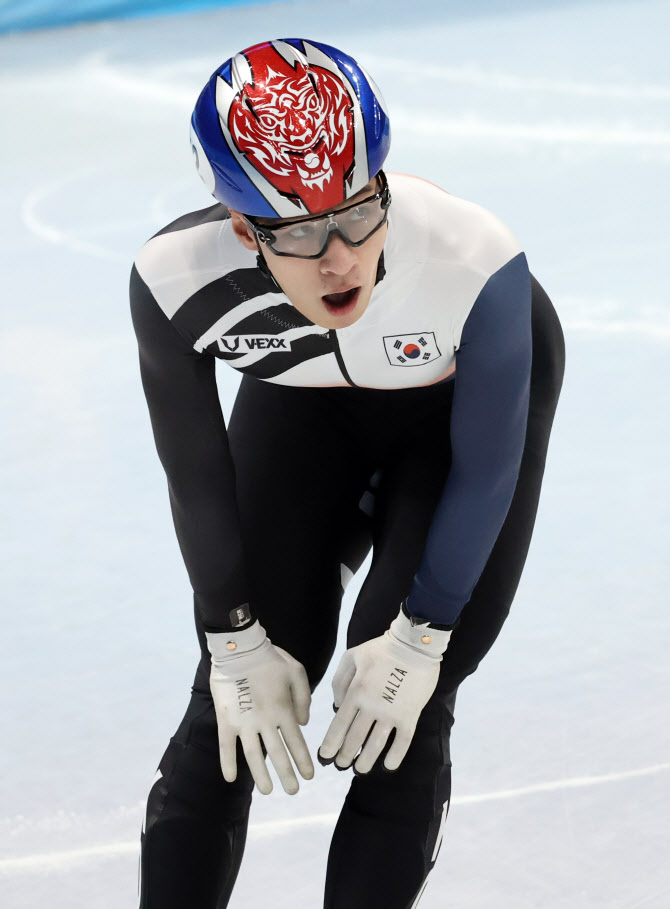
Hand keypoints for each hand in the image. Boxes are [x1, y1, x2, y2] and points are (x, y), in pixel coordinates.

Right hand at [206, 622, 313, 794]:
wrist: (239, 648)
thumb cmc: (270, 657)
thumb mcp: (296, 671)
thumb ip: (303, 698)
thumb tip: (303, 723)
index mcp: (284, 710)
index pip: (296, 742)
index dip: (303, 761)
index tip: (309, 777)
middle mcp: (265, 721)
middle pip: (278, 754)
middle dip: (287, 775)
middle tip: (293, 791)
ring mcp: (244, 722)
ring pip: (253, 755)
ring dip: (261, 775)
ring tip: (268, 790)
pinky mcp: (226, 720)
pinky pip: (226, 746)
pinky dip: (227, 762)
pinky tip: (231, 778)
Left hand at [318, 605, 451, 773]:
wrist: (414, 644)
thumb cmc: (381, 649)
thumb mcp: (352, 656)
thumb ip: (339, 681)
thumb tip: (337, 705)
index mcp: (356, 691)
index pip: (339, 725)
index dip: (331, 744)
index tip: (325, 756)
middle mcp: (371, 706)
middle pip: (355, 738)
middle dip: (346, 755)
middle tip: (341, 764)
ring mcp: (391, 712)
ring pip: (376, 744)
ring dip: (366, 760)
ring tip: (360, 769)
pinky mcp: (410, 715)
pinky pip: (402, 741)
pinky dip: (395, 756)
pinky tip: (388, 765)